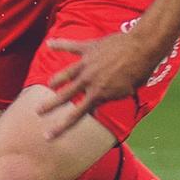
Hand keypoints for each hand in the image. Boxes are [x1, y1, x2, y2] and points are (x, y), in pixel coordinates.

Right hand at [39, 29, 164, 137]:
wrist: (141, 48)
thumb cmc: (139, 71)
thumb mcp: (125, 92)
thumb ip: (108, 98)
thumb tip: (98, 104)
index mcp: (97, 94)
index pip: (75, 115)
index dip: (61, 127)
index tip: (48, 135)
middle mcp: (87, 80)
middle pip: (64, 96)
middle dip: (49, 105)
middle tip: (38, 111)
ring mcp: (86, 63)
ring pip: (64, 74)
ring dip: (56, 80)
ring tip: (49, 85)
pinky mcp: (88, 48)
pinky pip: (71, 46)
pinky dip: (60, 44)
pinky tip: (50, 44)